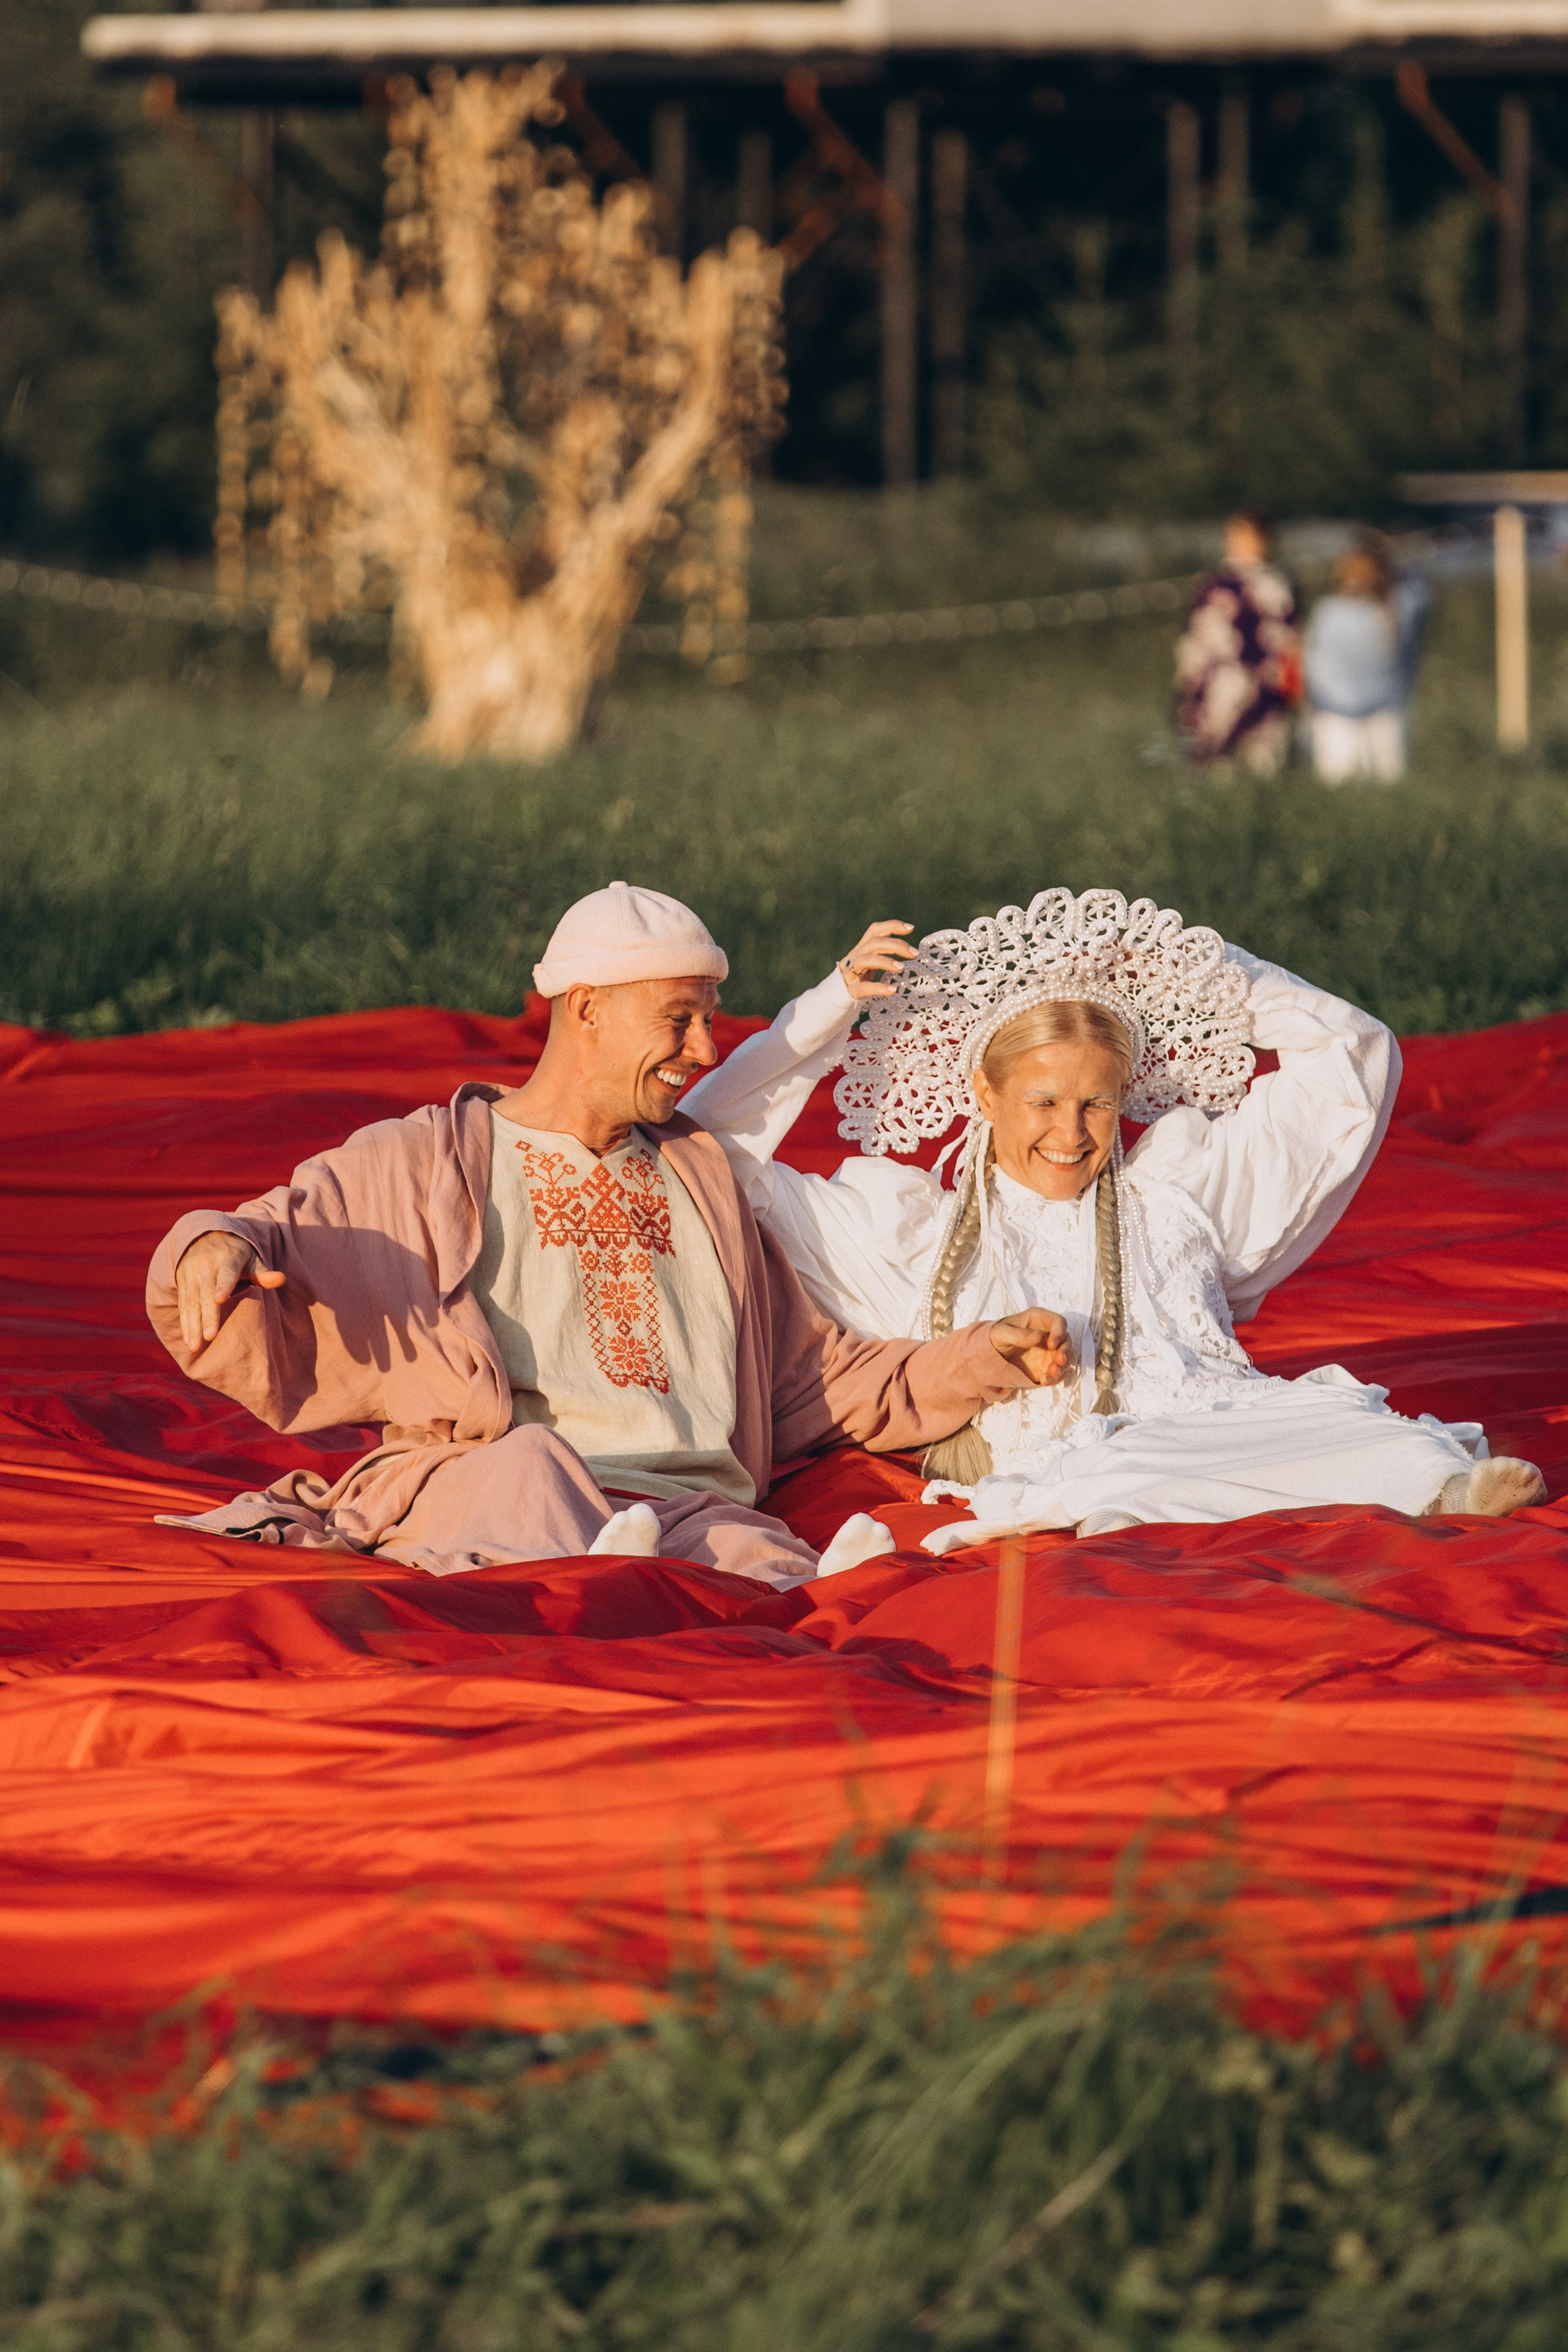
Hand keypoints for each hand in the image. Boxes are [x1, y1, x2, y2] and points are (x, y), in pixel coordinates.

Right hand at [175, 1230, 284, 1349]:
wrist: (204, 1235)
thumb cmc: (235, 1253)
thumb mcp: (251, 1259)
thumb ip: (263, 1273)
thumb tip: (282, 1279)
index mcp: (227, 1259)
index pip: (226, 1275)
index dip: (223, 1287)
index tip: (219, 1299)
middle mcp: (206, 1267)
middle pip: (206, 1294)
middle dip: (207, 1316)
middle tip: (209, 1337)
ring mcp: (192, 1275)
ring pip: (191, 1302)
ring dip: (192, 1325)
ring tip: (195, 1347)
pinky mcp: (183, 1283)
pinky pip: (182, 1305)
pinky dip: (184, 1323)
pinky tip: (189, 1340)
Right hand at [837, 919, 916, 1001]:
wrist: (838, 994)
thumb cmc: (860, 976)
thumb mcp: (872, 960)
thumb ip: (885, 952)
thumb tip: (911, 950)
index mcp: (862, 946)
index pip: (875, 930)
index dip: (892, 926)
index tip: (911, 928)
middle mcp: (855, 955)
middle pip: (874, 943)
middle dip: (895, 945)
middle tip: (914, 953)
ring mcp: (851, 972)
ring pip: (865, 960)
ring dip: (885, 962)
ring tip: (901, 968)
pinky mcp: (851, 989)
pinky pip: (864, 987)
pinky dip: (878, 987)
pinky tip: (892, 990)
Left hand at [988, 1309, 1071, 1387]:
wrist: (990, 1355)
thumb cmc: (995, 1337)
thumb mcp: (1001, 1333)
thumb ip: (1020, 1335)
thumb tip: (1040, 1337)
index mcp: (1038, 1320)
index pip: (1058, 1322)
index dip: (1059, 1332)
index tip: (1052, 1345)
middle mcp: (1048, 1335)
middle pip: (1066, 1341)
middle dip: (1066, 1352)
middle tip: (1059, 1361)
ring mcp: (1049, 1352)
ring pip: (1065, 1358)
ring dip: (1062, 1367)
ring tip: (1051, 1374)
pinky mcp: (1046, 1367)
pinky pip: (1057, 1373)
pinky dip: (1054, 1378)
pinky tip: (1044, 1380)